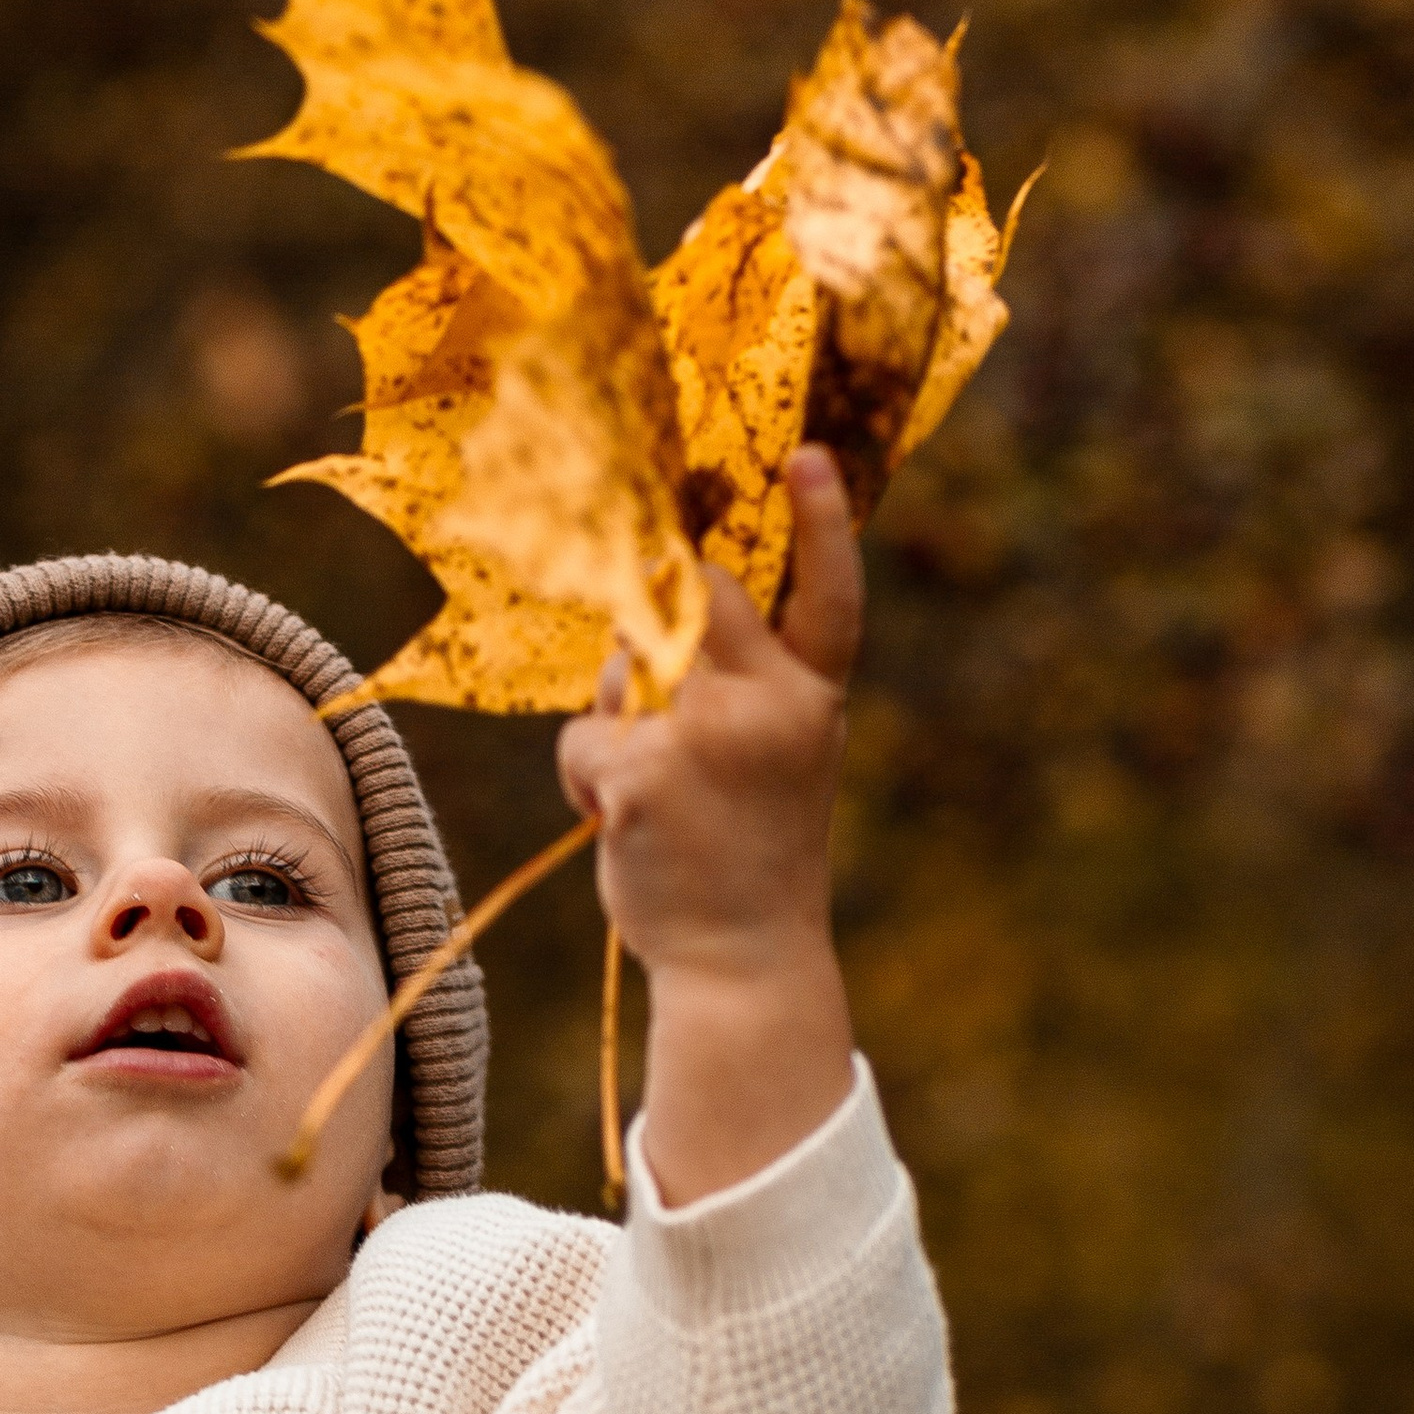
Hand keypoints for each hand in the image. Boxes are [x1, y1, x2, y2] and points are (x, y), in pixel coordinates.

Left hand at [556, 448, 861, 1201]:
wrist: (742, 959)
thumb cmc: (747, 849)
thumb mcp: (776, 754)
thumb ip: (741, 683)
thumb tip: (652, 615)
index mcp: (811, 696)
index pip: (827, 594)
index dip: (821, 522)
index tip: (804, 454)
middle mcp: (768, 706)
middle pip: (691, 597)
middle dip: (654, 607)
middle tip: (648, 662)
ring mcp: (704, 738)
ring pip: (623, 669)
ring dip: (616, 717)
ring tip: (653, 788)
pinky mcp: (641, 776)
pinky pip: (585, 737)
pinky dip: (586, 778)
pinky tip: (621, 825)